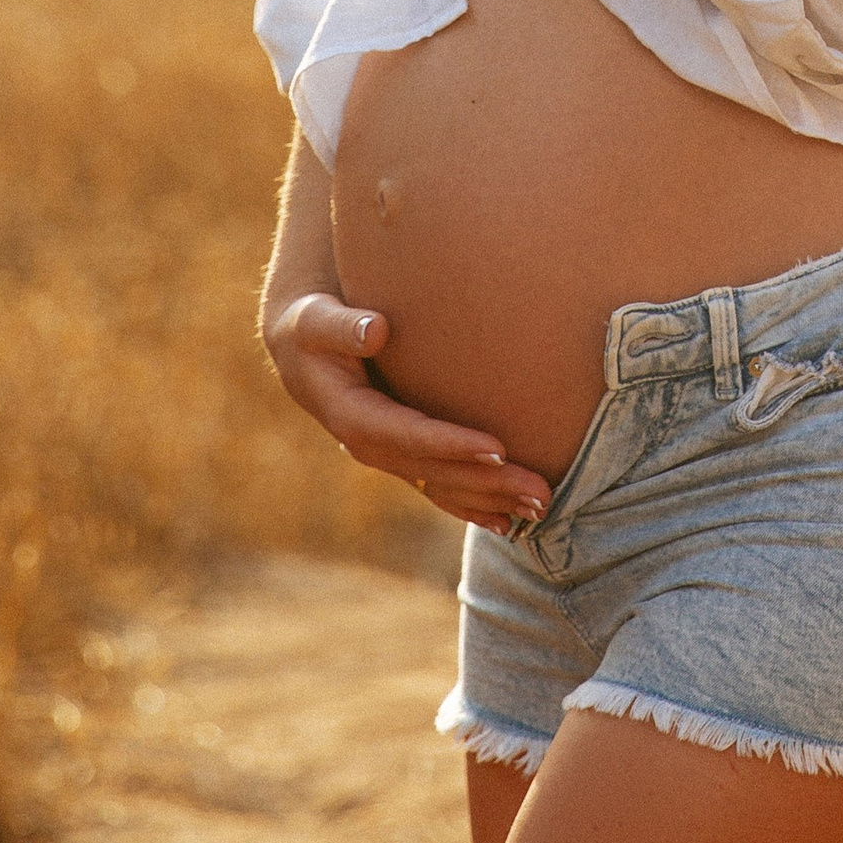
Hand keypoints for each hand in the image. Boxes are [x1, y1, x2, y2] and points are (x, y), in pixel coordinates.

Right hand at [263, 292, 552, 532]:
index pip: (406, 434)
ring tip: (541, 508)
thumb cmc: (313, 326)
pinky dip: (473, 504)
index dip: (449, 444)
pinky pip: (439, 487)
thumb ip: (342, 326)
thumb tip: (376, 330)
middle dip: (486, 482)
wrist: (301, 351)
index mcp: (349, 414)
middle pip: (433, 470)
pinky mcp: (402, 455)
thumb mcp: (315, 322)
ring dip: (491, 499)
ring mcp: (387, 455)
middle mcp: (369, 445)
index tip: (497, 447)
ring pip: (442, 485)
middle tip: (539, 489)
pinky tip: (509, 521)